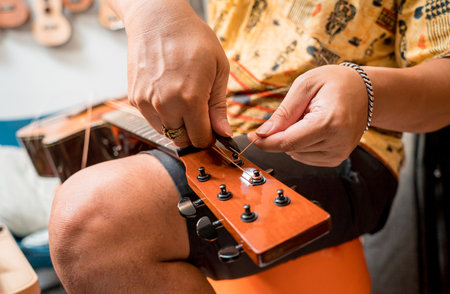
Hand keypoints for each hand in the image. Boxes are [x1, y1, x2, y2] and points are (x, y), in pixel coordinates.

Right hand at [122, 0, 230, 147]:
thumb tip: (223, 133)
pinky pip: (151, 120)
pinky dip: (162, 115)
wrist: (158, 20)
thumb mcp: (218, 69)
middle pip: (182, 140)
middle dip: (193, 132)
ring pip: (166, 132)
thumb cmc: (192, 39)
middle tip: (199, 114)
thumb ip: (219, 106)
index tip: (212, 131)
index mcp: (190, 99)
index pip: (200, 139)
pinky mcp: (135, 98)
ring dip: (177, 125)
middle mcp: (166, 105)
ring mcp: (147, 102)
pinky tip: (168, 94)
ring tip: (183, 100)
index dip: (209, 138)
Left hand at [248, 65, 367, 166]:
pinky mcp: (337, 158)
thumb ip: (283, 112)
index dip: (266, 141)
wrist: (365, 91)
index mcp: (330, 122)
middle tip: (297, 112)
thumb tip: (263, 134)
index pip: (288, 142)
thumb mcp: (305, 86)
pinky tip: (313, 128)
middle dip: (282, 133)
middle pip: (290, 148)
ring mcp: (339, 153)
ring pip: (296, 154)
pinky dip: (301, 144)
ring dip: (293, 138)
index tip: (251, 136)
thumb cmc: (335, 82)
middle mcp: (337, 142)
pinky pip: (305, 156)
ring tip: (309, 118)